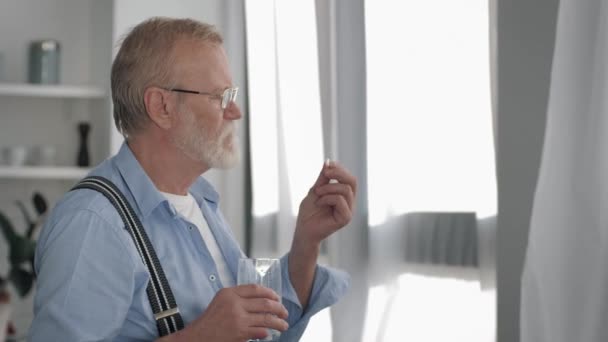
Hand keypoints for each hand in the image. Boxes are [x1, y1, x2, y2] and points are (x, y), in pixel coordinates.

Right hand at [170, 285, 288, 341]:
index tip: (277, 298)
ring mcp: (238, 318)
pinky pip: (260, 331)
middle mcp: (234, 303)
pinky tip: (270, 333)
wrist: (198, 337)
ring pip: (266, 318)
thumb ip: (238, 297)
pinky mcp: (240, 332)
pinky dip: (267, 332)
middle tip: (285, 313)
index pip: (255, 289)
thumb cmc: (210, 320)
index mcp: (229, 293)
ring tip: (284, 325)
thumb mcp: (221, 301)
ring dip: (278, 322)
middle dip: (279, 308)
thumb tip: (262, 300)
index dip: (270, 293)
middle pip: (264, 302)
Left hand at [295, 160, 356, 245]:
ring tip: (317, 193)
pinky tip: (318, 203)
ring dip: (328, 188)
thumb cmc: (309, 212)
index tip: (327, 164)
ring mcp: (349, 210)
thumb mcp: (315, 190)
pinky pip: (340, 200)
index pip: (349, 177)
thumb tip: (328, 161)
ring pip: (346, 189)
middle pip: (353, 181)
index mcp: (344, 195)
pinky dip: (327, 198)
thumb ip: (323, 178)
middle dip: (339, 173)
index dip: (340, 168)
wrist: (303, 230)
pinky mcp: (345, 218)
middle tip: (325, 174)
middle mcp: (349, 202)